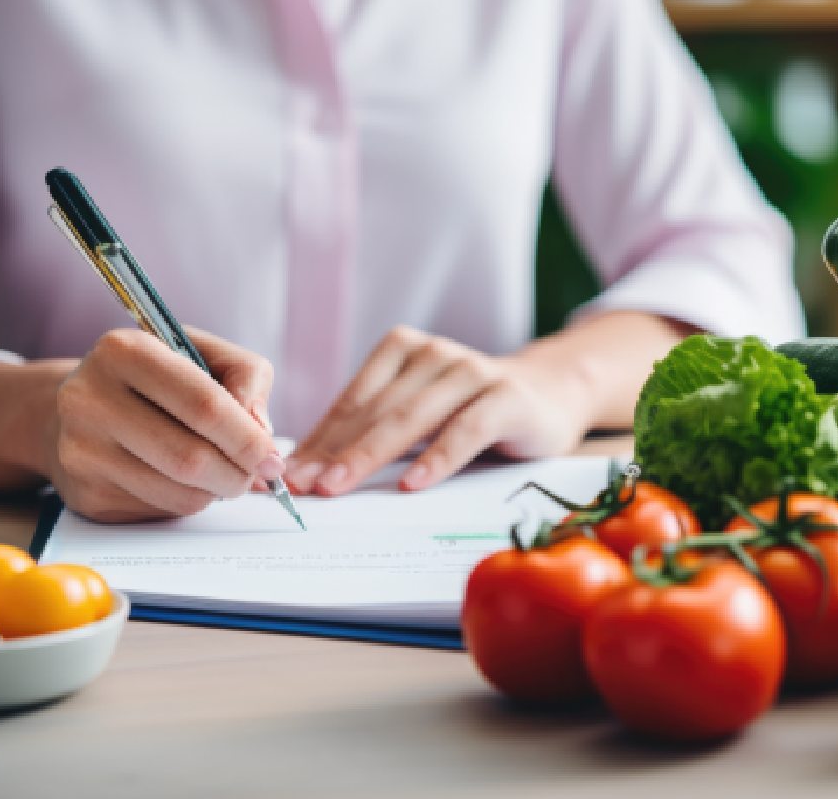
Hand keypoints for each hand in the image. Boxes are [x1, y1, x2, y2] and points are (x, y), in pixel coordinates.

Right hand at [48, 327, 284, 521]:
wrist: (74, 410)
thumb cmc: (153, 379)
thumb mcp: (203, 353)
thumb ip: (245, 376)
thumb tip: (261, 432)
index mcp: (124, 352)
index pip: (203, 405)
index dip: (247, 438)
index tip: (272, 457)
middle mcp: (90, 400)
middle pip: (190, 458)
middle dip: (238, 473)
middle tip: (257, 474)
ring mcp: (81, 452)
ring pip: (179, 492)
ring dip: (216, 491)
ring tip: (222, 472)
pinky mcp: (86, 494)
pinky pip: (160, 511)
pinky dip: (188, 501)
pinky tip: (183, 480)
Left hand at [285, 326, 593, 495]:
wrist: (551, 393)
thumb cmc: (471, 409)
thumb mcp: (420, 412)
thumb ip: (374, 429)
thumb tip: (307, 466)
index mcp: (403, 349)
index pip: (352, 400)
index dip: (318, 439)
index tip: (287, 474)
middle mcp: (435, 354)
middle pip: (375, 410)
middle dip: (333, 451)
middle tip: (301, 486)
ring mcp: (472, 372)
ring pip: (412, 418)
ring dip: (370, 455)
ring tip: (337, 486)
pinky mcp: (507, 397)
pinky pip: (465, 430)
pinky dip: (437, 458)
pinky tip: (411, 484)